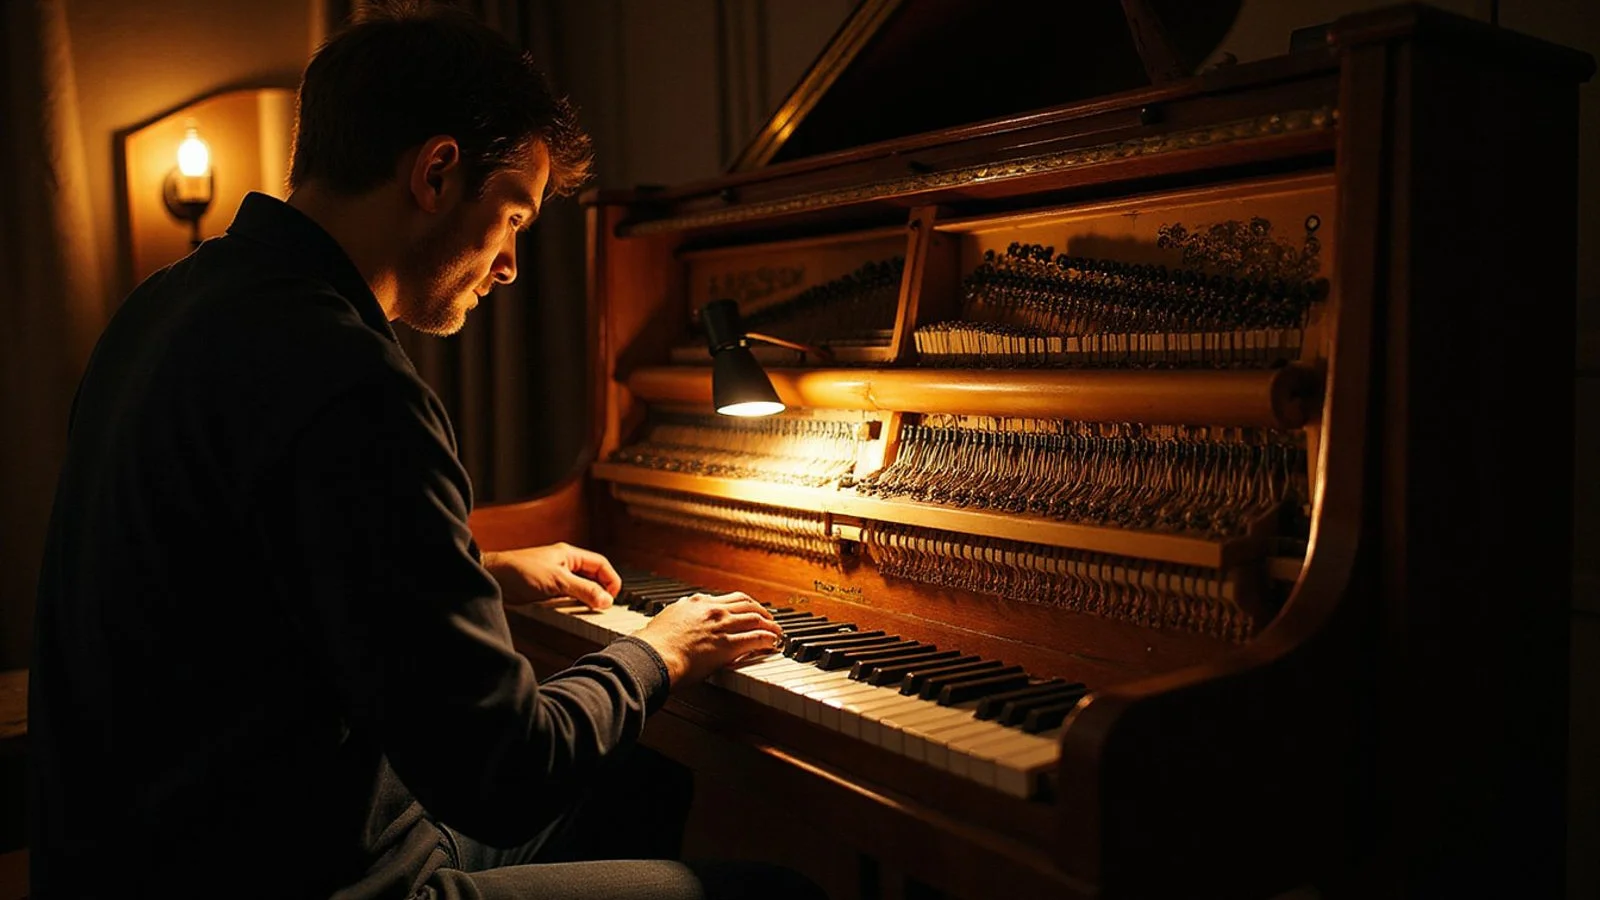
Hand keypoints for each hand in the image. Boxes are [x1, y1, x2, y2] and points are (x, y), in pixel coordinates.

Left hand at [482, 543, 621, 609]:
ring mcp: (555, 577)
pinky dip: (573, 604)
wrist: (492, 577)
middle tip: (604, 606)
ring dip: (587, 599)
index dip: (611, 579)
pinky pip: (567, 597)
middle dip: (600, 590)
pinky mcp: (545, 590)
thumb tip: (606, 599)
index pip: (600, 564)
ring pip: (580, 588)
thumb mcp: (558, 581)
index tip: (613, 597)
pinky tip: (573, 612)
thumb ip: (583, 590)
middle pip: (592, 577)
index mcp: (570, 555)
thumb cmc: (520, 570)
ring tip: (591, 611)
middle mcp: (564, 564)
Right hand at [631, 592, 782, 686]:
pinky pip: (756, 638)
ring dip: (770, 625)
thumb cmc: (653, 644)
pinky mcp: (728, 645)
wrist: (652, 656)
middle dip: (761, 611)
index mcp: (696, 603)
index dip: (743, 605)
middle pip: (747, 604)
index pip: (727, 599)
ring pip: (756, 619)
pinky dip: (768, 639)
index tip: (748, 610)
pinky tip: (773, 643)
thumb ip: (676, 616)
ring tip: (777, 632)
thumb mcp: (664, 620)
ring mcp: (721, 625)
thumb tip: (674, 616)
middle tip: (769, 619)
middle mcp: (712, 610)